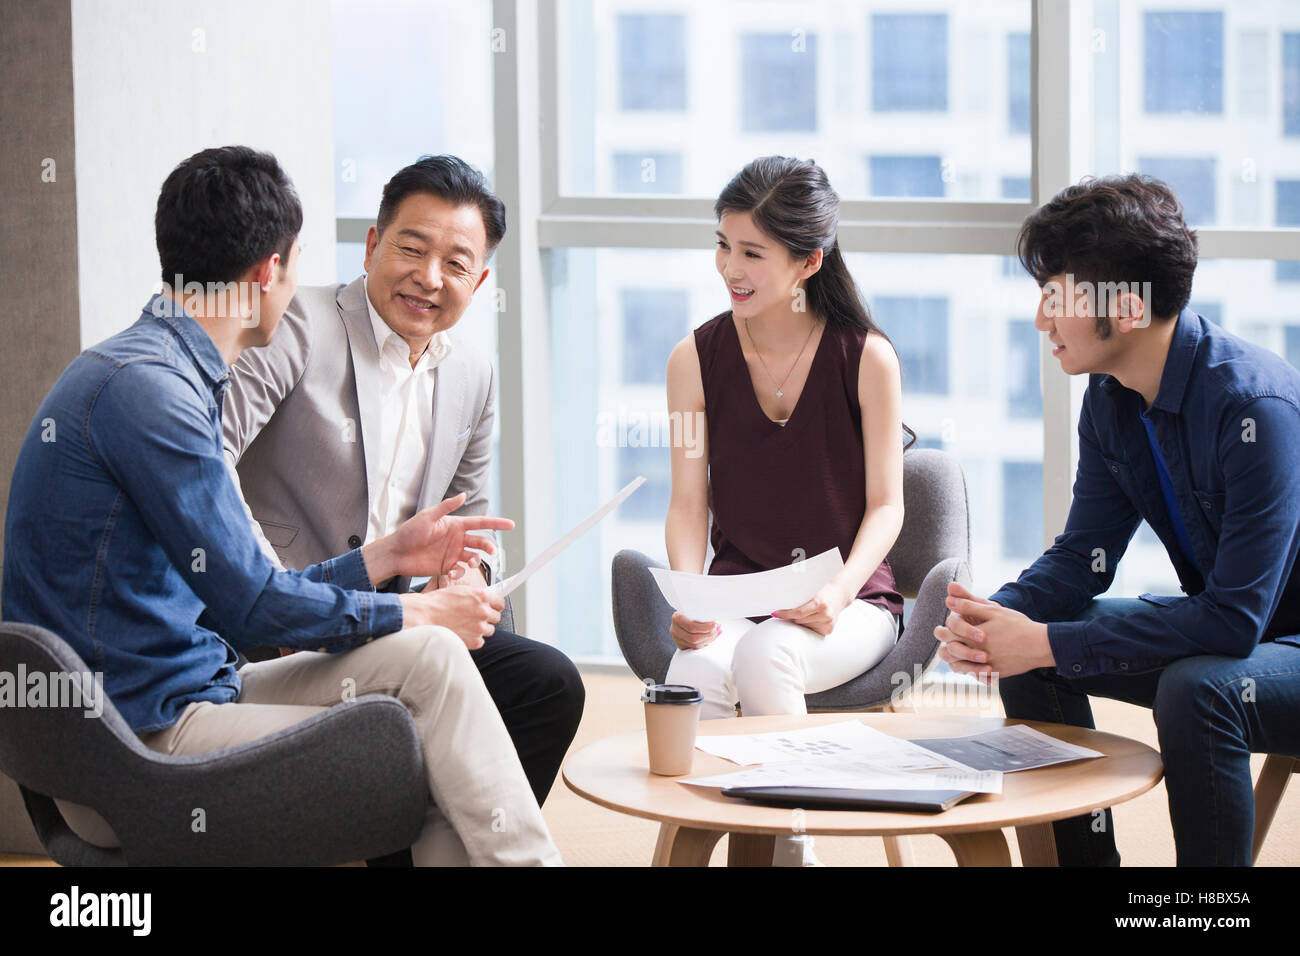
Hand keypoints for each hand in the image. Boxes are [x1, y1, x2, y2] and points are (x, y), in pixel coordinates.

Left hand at [365, 493, 511, 585]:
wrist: (396, 553)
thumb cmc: (409, 532)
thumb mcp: (428, 516)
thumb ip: (446, 507)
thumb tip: (463, 495)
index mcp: (455, 525)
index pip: (480, 523)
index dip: (496, 523)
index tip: (511, 524)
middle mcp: (457, 539)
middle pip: (480, 542)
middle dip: (488, 546)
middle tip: (491, 551)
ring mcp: (452, 554)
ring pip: (474, 557)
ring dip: (476, 560)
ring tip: (470, 562)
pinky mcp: (446, 567)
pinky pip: (461, 570)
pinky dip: (462, 572)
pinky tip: (454, 572)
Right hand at [399, 586, 503, 649]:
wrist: (424, 616)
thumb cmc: (438, 602)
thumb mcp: (460, 590)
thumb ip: (476, 595)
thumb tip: (486, 600)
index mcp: (481, 596)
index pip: (500, 603)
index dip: (495, 606)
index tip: (492, 607)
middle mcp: (483, 611)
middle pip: (496, 617)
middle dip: (487, 617)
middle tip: (475, 617)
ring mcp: (479, 627)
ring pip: (490, 630)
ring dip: (481, 628)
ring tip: (467, 626)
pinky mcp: (474, 641)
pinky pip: (481, 641)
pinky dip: (474, 639)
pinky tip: (463, 633)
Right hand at [670, 612, 718, 650]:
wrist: (682, 618)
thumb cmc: (690, 613)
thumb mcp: (693, 610)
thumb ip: (701, 615)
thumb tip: (716, 623)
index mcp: (677, 618)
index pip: (691, 627)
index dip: (705, 628)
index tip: (714, 624)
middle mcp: (674, 629)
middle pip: (693, 637)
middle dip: (708, 635)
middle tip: (715, 630)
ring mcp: (676, 639)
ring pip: (694, 644)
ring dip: (707, 640)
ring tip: (714, 634)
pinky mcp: (680, 645)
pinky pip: (694, 648)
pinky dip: (704, 644)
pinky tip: (709, 639)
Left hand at [772, 581, 851, 635]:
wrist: (840, 594)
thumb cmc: (823, 590)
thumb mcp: (812, 591)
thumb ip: (800, 599)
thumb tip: (782, 606)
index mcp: (820, 603)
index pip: (798, 613)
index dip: (785, 614)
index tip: (775, 613)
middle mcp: (825, 614)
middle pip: (799, 621)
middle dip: (792, 617)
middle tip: (791, 611)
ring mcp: (828, 623)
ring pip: (804, 626)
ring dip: (801, 621)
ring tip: (808, 612)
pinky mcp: (829, 629)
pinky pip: (811, 630)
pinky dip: (808, 624)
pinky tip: (813, 618)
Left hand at [933, 581, 1053, 680]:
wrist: (1040, 645)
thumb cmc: (1017, 625)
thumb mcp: (993, 611)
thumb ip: (969, 605)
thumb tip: (949, 599)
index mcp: (973, 637)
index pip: (949, 633)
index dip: (945, 627)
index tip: (947, 625)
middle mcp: (977, 655)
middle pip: (951, 652)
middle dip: (948, 644)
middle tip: (948, 639)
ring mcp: (986, 667)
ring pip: (961, 667)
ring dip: (957, 659)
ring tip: (958, 652)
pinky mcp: (996, 674)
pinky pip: (978, 676)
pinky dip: (974, 671)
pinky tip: (975, 663)